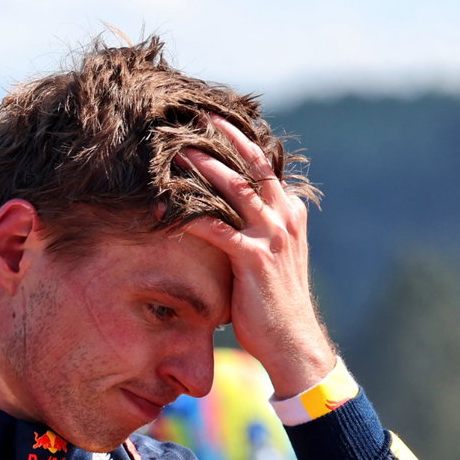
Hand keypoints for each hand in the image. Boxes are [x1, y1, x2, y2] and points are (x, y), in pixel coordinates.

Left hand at [180, 116, 335, 396]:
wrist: (293, 343)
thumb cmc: (274, 305)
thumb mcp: (272, 258)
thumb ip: (256, 232)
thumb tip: (227, 216)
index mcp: (289, 212)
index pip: (264, 166)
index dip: (239, 141)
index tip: (213, 122)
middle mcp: (285, 217)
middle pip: (252, 164)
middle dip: (223, 137)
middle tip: (195, 117)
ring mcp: (272, 236)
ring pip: (235, 187)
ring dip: (203, 167)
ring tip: (175, 151)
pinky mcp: (254, 258)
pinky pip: (216, 227)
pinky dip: (190, 215)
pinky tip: (166, 208)